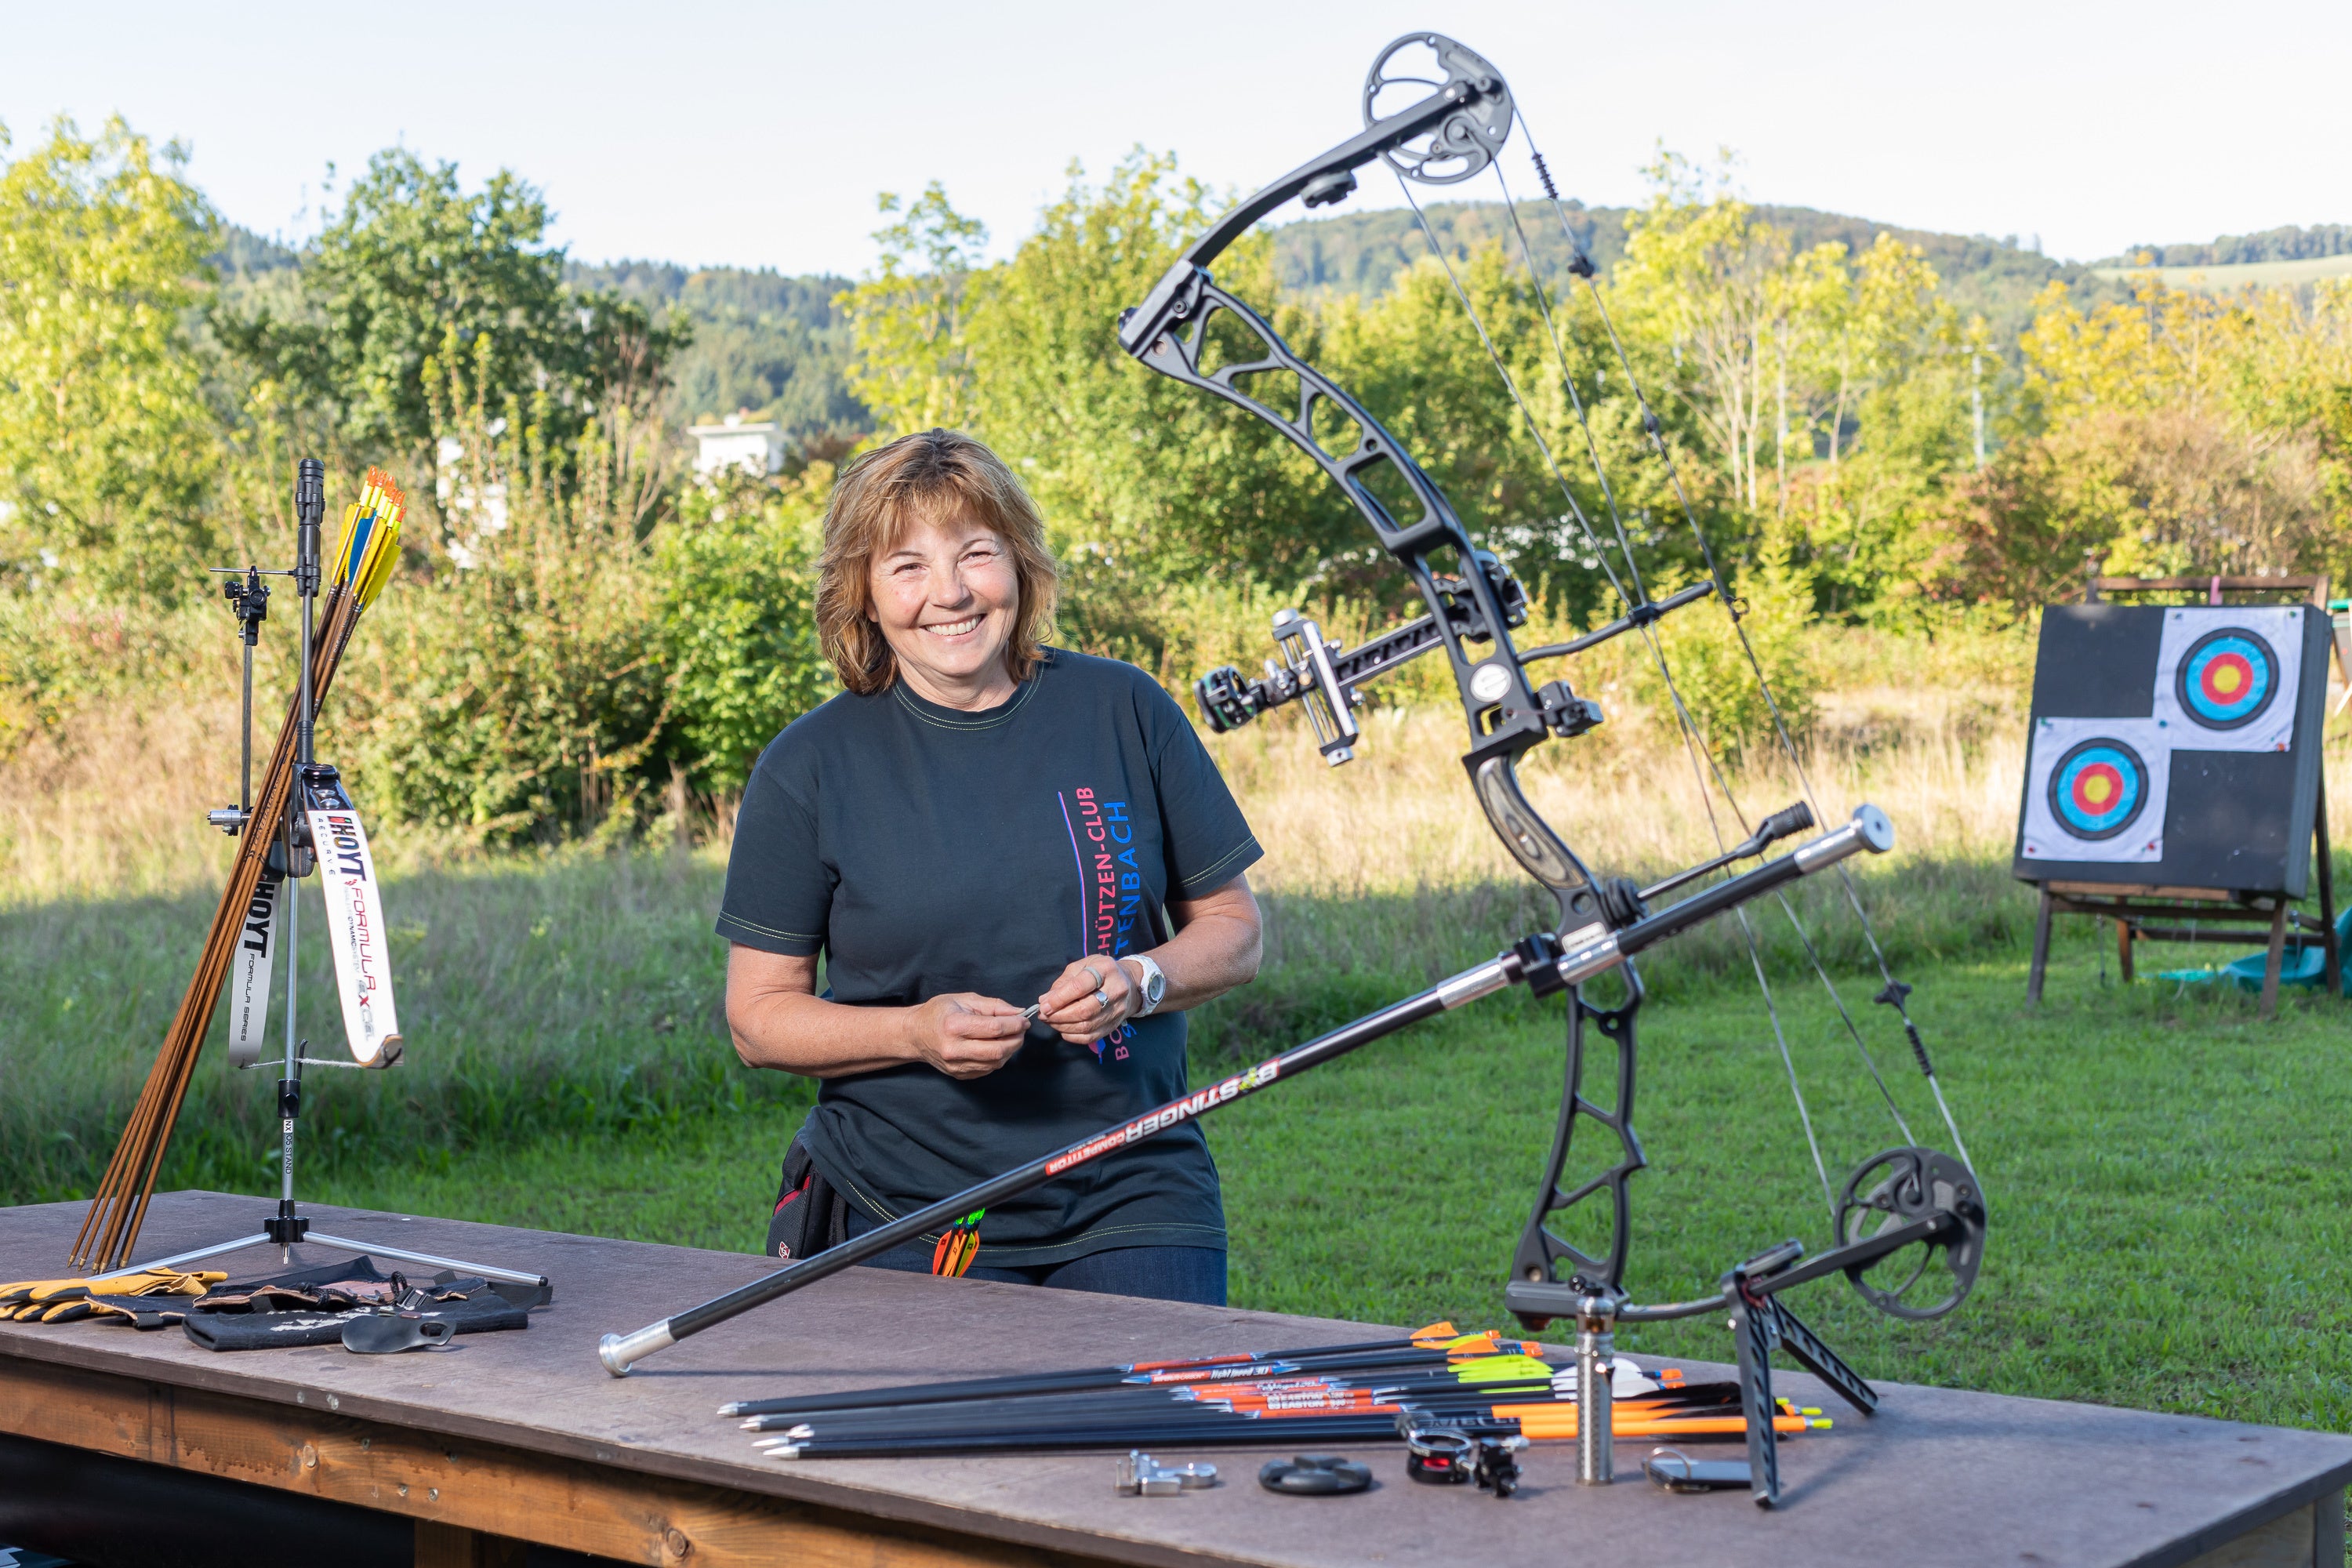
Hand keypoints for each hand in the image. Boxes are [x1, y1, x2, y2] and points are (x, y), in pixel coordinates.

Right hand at [904, 993, 1030, 1078]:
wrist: (915, 1034)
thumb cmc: (939, 1013)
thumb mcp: (964, 999)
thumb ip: (994, 1005)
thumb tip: (1018, 1012)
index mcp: (954, 1025)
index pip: (994, 1029)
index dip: (1015, 1025)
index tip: (1024, 1020)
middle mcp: (954, 1048)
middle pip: (997, 1050)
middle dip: (1016, 1039)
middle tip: (1021, 1030)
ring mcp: (956, 1065)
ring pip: (995, 1063)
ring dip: (1010, 1050)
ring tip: (1011, 1037)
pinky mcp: (959, 1074)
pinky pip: (987, 1069)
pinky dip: (998, 1059)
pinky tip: (997, 1047)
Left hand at [1038, 957, 1138, 1045]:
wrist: (1128, 983)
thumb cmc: (1099, 972)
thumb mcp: (1081, 966)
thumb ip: (1063, 983)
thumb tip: (1045, 1000)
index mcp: (1105, 969)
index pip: (1080, 986)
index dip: (1059, 998)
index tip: (1044, 1005)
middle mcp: (1116, 989)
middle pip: (1085, 1010)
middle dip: (1059, 1016)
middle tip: (1044, 1015)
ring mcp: (1118, 1009)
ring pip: (1087, 1026)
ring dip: (1063, 1026)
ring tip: (1050, 1021)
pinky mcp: (1115, 1025)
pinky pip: (1091, 1037)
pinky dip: (1073, 1036)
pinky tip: (1063, 1029)